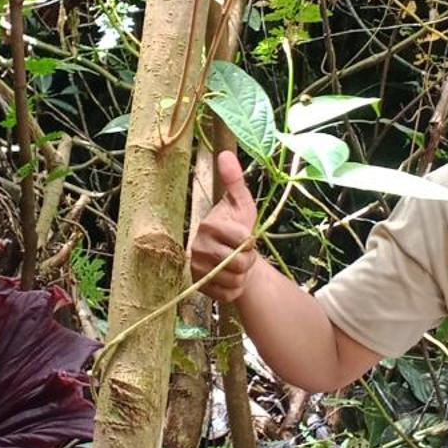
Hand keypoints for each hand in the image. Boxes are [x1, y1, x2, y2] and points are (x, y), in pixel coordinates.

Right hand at [189, 151, 258, 301]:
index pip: (241, 240)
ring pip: (234, 280)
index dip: (250, 241)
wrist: (231, 256)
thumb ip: (235, 181)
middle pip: (238, 263)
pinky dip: (234, 289)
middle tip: (243, 253)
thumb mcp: (240, 203)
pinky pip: (227, 294)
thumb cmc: (238, 226)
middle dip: (248, 260)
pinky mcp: (199, 287)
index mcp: (208, 226)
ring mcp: (197, 269)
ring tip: (236, 265)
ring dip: (242, 275)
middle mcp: (198, 248)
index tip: (246, 237)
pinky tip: (230, 278)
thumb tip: (225, 153)